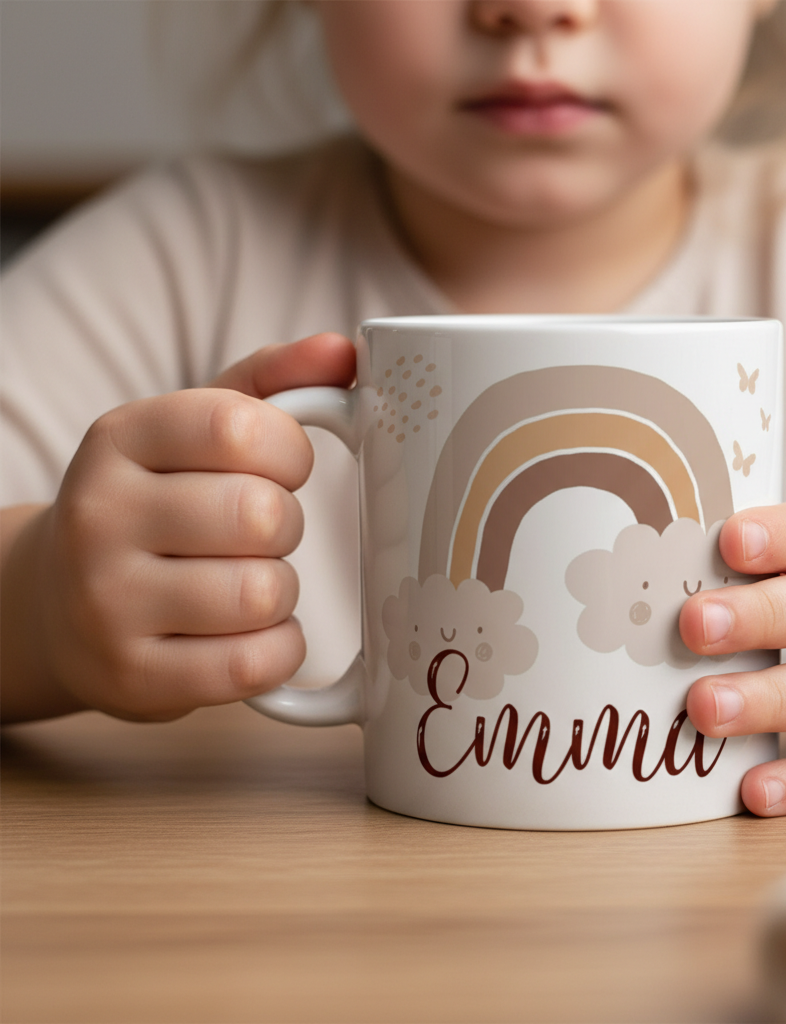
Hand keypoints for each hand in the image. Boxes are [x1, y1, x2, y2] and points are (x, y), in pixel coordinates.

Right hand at [1, 333, 355, 722]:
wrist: (60, 602)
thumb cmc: (158, 503)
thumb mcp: (196, 430)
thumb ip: (275, 381)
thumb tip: (344, 350)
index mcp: (120, 437)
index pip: (241, 428)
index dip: (291, 452)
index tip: (283, 468)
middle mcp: (99, 516)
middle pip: (260, 516)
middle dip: (286, 526)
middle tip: (261, 534)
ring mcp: (106, 603)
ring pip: (263, 593)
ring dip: (281, 592)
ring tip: (247, 583)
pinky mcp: (131, 676)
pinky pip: (256, 664)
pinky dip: (278, 649)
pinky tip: (252, 634)